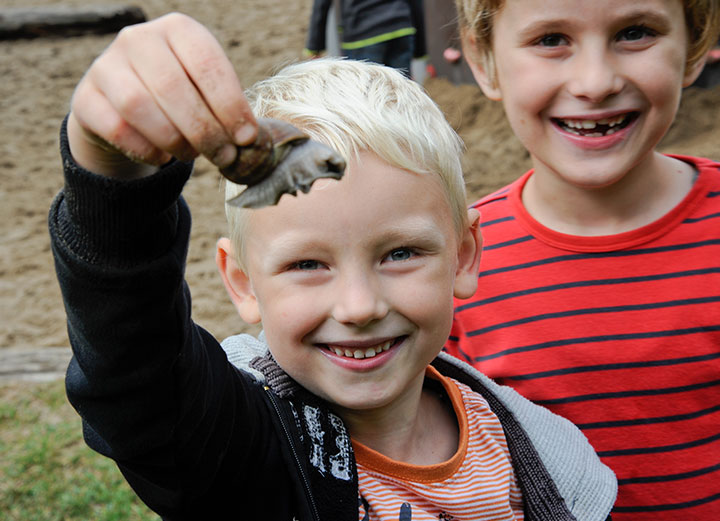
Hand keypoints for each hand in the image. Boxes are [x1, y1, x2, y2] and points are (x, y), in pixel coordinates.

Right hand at [67, 13, 257, 177]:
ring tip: (191, 155)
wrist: (124, 110)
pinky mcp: (85, 98)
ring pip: (140, 107)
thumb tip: (250, 141)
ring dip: (174, 141)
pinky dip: (145, 150)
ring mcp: (105, 65)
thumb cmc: (181, 100)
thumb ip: (227, 110)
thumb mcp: (207, 93)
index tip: (247, 138)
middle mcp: (138, 39)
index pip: (207, 64)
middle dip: (205, 130)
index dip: (230, 105)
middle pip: (174, 88)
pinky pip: (117, 128)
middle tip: (224, 157)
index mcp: (178, 30)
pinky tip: (161, 157)